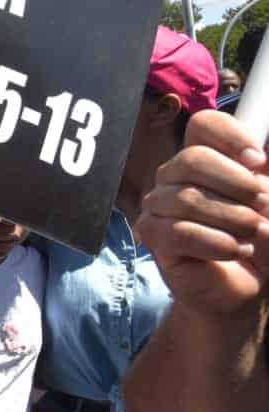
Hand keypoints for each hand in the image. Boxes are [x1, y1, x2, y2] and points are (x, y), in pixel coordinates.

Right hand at [137, 109, 268, 319]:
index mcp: (210, 158)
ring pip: (186, 199)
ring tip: (253, 235)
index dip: (231, 137)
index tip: (259, 162)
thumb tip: (264, 161)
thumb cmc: (262, 239)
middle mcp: (177, 176)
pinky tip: (236, 250)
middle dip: (235, 183)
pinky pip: (179, 232)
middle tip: (262, 204)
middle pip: (192, 159)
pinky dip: (216, 243)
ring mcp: (161, 205)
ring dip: (232, 219)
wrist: (250, 286)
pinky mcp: (155, 236)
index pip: (204, 125)